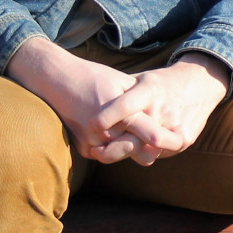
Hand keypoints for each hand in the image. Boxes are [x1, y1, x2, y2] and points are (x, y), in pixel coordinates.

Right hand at [7, 38, 154, 162]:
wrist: (57, 80)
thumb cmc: (95, 77)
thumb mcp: (124, 83)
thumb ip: (144, 102)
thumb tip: (166, 116)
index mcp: (122, 114)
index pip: (151, 134)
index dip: (164, 139)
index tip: (175, 139)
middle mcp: (107, 132)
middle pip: (138, 151)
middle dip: (150, 148)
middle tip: (160, 141)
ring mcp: (93, 143)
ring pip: (122, 155)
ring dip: (131, 149)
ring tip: (139, 137)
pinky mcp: (83, 149)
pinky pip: (106, 154)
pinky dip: (114, 147)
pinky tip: (117, 134)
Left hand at [92, 53, 231, 164]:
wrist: (202, 82)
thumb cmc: (161, 83)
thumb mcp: (141, 79)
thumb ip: (120, 92)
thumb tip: (89, 99)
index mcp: (150, 90)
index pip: (126, 106)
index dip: (106, 117)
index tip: (90, 125)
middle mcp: (164, 108)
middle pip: (136, 136)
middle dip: (114, 147)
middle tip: (95, 150)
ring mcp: (176, 125)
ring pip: (147, 151)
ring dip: (127, 153)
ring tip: (111, 152)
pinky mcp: (186, 138)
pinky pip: (160, 153)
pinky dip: (144, 154)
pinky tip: (135, 150)